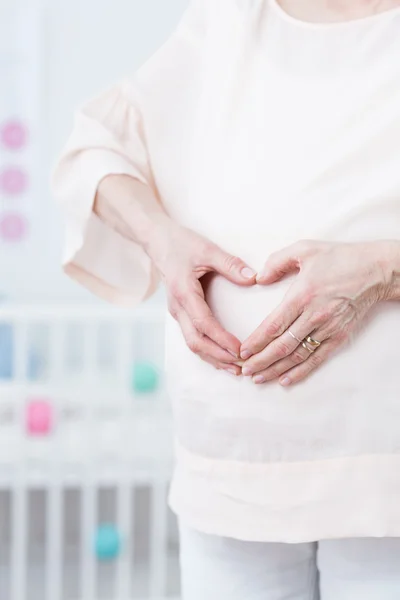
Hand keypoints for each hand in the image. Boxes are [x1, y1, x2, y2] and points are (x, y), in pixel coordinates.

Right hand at [147, 216, 256, 374]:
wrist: (158, 242)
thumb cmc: (181, 244)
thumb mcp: (207, 249)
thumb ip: (230, 264)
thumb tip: (253, 278)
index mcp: (184, 292)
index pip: (204, 323)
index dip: (222, 339)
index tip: (240, 349)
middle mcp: (178, 307)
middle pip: (196, 341)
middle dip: (219, 356)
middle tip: (242, 366)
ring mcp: (177, 312)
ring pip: (193, 344)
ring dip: (213, 358)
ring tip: (235, 369)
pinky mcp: (180, 314)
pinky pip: (192, 338)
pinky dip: (208, 351)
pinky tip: (223, 358)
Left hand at [240, 239, 393, 385]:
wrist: (375, 270)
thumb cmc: (339, 258)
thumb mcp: (304, 249)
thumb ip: (277, 262)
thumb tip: (259, 278)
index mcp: (302, 296)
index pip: (274, 325)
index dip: (257, 341)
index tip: (242, 351)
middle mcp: (314, 316)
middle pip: (282, 345)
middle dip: (261, 361)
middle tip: (245, 370)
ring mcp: (327, 328)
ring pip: (297, 355)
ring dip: (276, 369)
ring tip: (259, 378)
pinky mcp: (339, 336)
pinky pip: (317, 358)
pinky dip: (301, 371)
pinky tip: (286, 380)